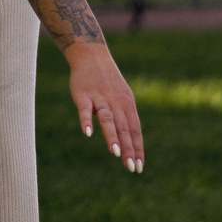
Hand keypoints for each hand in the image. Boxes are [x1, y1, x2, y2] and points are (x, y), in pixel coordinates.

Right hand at [66, 41, 142, 173]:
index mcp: (128, 104)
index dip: (137, 148)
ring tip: (116, 153)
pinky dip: (86, 121)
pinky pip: (85, 109)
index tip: (139, 167)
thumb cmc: (108, 81)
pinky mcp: (82, 94)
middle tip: (131, 167)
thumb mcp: (121, 98)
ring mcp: (99, 98)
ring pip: (107, 119)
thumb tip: (127, 144)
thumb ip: (124, 119)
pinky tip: (87, 133)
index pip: (135, 130)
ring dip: (112, 136)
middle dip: (128, 149)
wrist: (91, 55)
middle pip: (124, 128)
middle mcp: (116, 102)